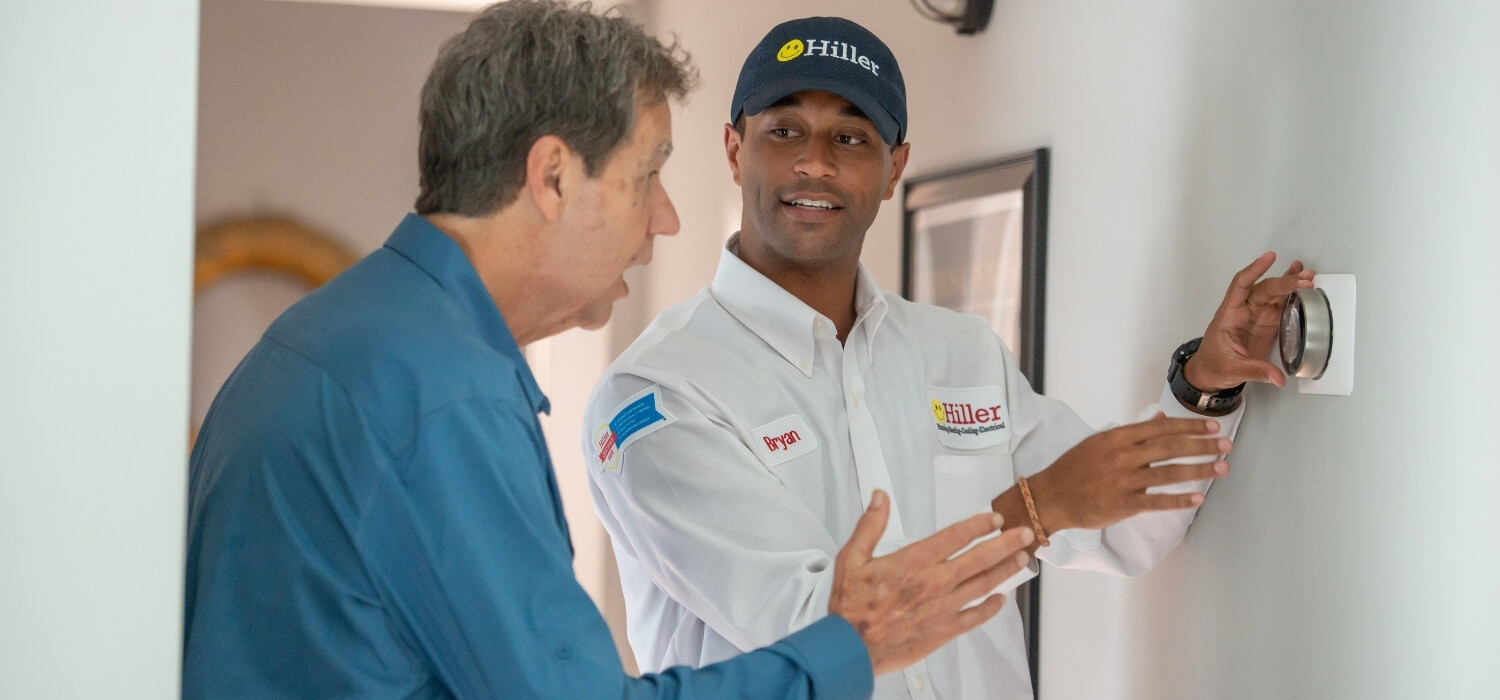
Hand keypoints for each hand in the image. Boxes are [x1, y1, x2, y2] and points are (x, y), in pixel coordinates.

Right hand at [828, 490, 1033, 675]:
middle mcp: (933, 583)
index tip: (994, 519)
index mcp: (913, 562)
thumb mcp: (852, 558)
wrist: (851, 648)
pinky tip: (1001, 599)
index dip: (978, 525)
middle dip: (1005, 544)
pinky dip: (990, 607)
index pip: (955, 536)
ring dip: (1004, 570)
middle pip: (978, 558)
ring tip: (1022, 559)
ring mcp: (941, 608)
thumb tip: (880, 497)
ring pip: (982, 585)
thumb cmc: (852, 606)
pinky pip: (974, 617)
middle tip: (1024, 534)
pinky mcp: (943, 630)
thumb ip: (870, 525)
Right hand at [1026, 414, 1229, 531]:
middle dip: (1202, 445)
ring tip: (1222, 467)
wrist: (1051, 496)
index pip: (1161, 427)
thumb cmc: (1073, 468)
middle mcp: (1123, 456)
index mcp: (1117, 437)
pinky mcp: (1124, 504)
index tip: (1211, 426)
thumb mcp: (1099, 441)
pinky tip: (1198, 498)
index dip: (1189, 426)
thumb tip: (1160, 419)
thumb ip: (1132, 432)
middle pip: (1171, 447)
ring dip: (1200, 469)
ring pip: (1169, 473)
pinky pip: (1157, 501)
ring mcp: (1124, 480)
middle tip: (1225, 444)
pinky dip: (1179, 500)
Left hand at [1186, 252, 1314, 389]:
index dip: (1254, 271)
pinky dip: (1291, 294)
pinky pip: (1279, 304)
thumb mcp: (1232, 369)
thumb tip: (1279, 378)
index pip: (1240, 286)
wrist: (1210, 374)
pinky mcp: (1266, 322)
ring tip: (1308, 275)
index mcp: (1229, 315)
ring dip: (1290, 283)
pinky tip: (1302, 284)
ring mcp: (1255, 315)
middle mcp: (1243, 310)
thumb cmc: (1214, 366)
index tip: (1269, 258)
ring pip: (1273, 293)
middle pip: (1263, 289)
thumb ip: (1256, 371)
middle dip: (1283, 282)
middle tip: (1304, 280)